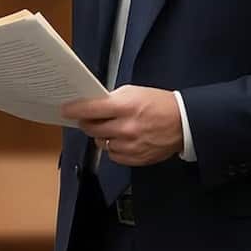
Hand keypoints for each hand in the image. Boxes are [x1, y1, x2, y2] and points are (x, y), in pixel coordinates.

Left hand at [61, 86, 183, 166]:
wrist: (185, 123)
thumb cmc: (159, 104)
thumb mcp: (135, 92)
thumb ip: (111, 99)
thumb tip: (91, 105)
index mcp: (125, 106)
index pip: (90, 109)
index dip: (74, 110)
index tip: (65, 110)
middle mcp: (126, 127)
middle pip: (91, 128)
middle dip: (87, 123)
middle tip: (88, 119)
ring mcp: (131, 145)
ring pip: (101, 143)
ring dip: (102, 136)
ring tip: (114, 129)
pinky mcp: (136, 158)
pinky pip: (113, 155)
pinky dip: (114, 148)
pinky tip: (123, 140)